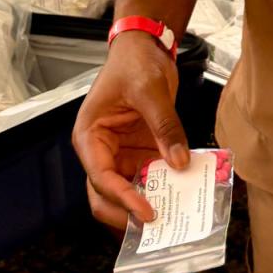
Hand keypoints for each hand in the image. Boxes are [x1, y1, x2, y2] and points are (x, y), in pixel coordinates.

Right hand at [72, 33, 188, 229]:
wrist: (145, 48)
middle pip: (106, 194)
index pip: (101, 176)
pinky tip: (181, 193)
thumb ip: (165, 126)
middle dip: (126, 212)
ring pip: (128, 190)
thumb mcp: (151, 90)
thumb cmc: (134, 63)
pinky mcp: (139, 151)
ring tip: (171, 216)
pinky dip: (163, 186)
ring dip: (147, 202)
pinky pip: (149, 176)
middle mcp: (101, 150)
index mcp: (90, 135)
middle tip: (156, 224)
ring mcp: (121, 153)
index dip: (121, 198)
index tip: (146, 212)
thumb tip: (179, 161)